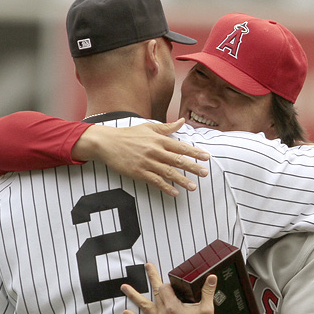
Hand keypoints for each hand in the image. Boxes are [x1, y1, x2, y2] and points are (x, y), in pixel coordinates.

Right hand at [72, 118, 209, 195]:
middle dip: (193, 167)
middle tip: (205, 173)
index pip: (181, 146)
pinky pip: (155, 181)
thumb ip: (167, 127)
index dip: (195, 152)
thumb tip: (182, 121)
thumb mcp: (148, 127)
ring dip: (182, 180)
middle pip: (178, 160)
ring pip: (168, 173)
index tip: (206, 157)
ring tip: (193, 187)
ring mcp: (147, 162)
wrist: (107, 143)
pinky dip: (165, 187)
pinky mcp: (138, 172)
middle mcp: (155, 151)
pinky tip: (174, 192)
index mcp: (159, 139)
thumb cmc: (129, 134)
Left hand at [121, 263, 216, 313]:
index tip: (176, 283)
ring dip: (133, 296)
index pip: (166, 288)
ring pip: (144, 306)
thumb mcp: (208, 309)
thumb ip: (208, 291)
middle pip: (155, 292)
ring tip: (124, 287)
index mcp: (173, 308)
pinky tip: (126, 313)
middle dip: (152, 277)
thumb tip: (211, 278)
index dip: (170, 283)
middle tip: (147, 267)